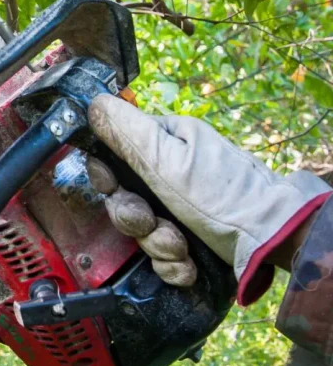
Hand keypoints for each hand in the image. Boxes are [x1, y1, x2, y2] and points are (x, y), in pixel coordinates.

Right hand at [88, 94, 329, 299]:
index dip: (106, 177)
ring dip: (156, 244)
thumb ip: (125, 132)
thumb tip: (92, 102)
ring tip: (180, 247)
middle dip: (135, 218)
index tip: (113, 188)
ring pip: (142, 230)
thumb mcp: (168, 159)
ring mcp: (181, 208)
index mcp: (165, 142)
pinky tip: (187, 263)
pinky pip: (161, 254)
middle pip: (124, 198)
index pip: (113, 155)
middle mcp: (171, 172)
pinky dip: (172, 263)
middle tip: (152, 223)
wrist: (273, 243)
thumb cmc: (222, 194)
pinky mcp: (190, 240)